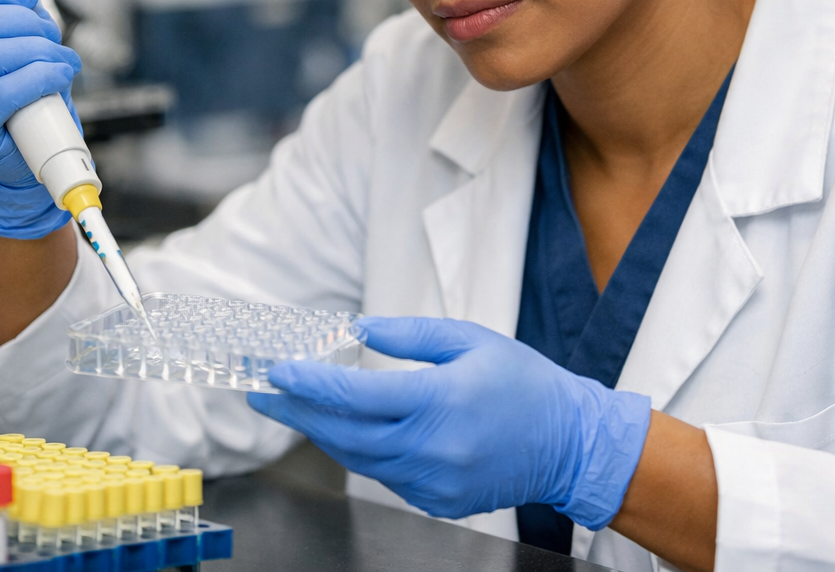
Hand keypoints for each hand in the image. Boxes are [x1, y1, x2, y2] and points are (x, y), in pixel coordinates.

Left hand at [247, 316, 651, 526]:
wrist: (570, 443)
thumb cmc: (524, 384)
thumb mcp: (470, 340)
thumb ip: (409, 337)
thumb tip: (358, 332)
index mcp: (439, 402)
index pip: (354, 397)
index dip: (308, 385)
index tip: (278, 372)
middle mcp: (431, 449)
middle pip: (343, 435)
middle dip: (298, 414)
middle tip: (263, 395)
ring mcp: (433, 482)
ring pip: (359, 460)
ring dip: (324, 435)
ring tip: (297, 411)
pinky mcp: (438, 501)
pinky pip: (385, 477)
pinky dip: (361, 453)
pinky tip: (348, 433)